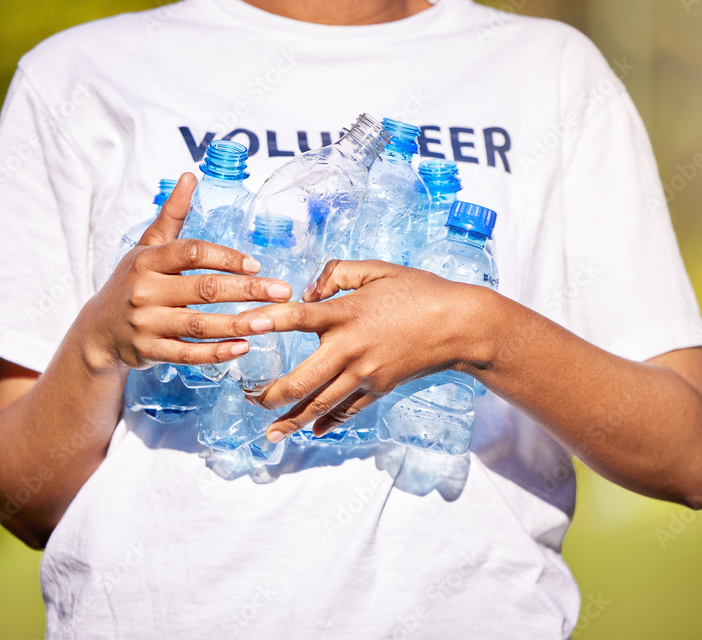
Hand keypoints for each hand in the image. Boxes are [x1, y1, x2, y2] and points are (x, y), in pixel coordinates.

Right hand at [82, 173, 292, 371]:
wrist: (98, 331)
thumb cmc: (131, 283)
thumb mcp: (146, 247)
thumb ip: (171, 215)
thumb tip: (190, 176)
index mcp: (147, 260)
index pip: (191, 253)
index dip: (226, 258)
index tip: (257, 265)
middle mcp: (145, 291)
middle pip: (203, 289)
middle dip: (247, 290)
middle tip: (282, 291)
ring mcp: (146, 323)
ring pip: (199, 324)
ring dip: (238, 324)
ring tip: (270, 321)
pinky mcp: (149, 351)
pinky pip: (187, 354)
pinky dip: (216, 353)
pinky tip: (243, 347)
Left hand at [244, 259, 493, 441]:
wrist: (460, 325)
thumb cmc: (419, 291)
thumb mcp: (376, 269)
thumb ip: (336, 273)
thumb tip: (308, 291)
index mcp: (346, 314)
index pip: (296, 318)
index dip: (266, 320)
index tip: (241, 324)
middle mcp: (350, 349)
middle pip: (301, 381)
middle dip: (270, 395)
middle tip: (248, 399)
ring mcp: (365, 374)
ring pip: (320, 405)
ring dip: (292, 420)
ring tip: (270, 432)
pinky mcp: (379, 389)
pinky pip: (348, 411)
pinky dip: (328, 423)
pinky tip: (312, 431)